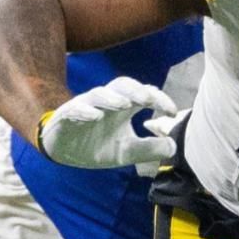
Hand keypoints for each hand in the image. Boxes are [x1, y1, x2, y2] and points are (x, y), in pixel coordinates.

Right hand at [36, 77, 178, 168]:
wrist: (63, 153)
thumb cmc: (97, 146)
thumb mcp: (127, 152)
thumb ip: (150, 149)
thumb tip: (174, 146)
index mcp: (123, 107)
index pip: (143, 94)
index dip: (159, 99)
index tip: (172, 112)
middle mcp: (105, 102)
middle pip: (121, 85)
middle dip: (136, 90)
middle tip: (148, 100)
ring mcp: (85, 106)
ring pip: (98, 94)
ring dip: (112, 98)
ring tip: (124, 105)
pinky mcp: (65, 116)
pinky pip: (74, 108)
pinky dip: (85, 110)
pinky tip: (95, 116)